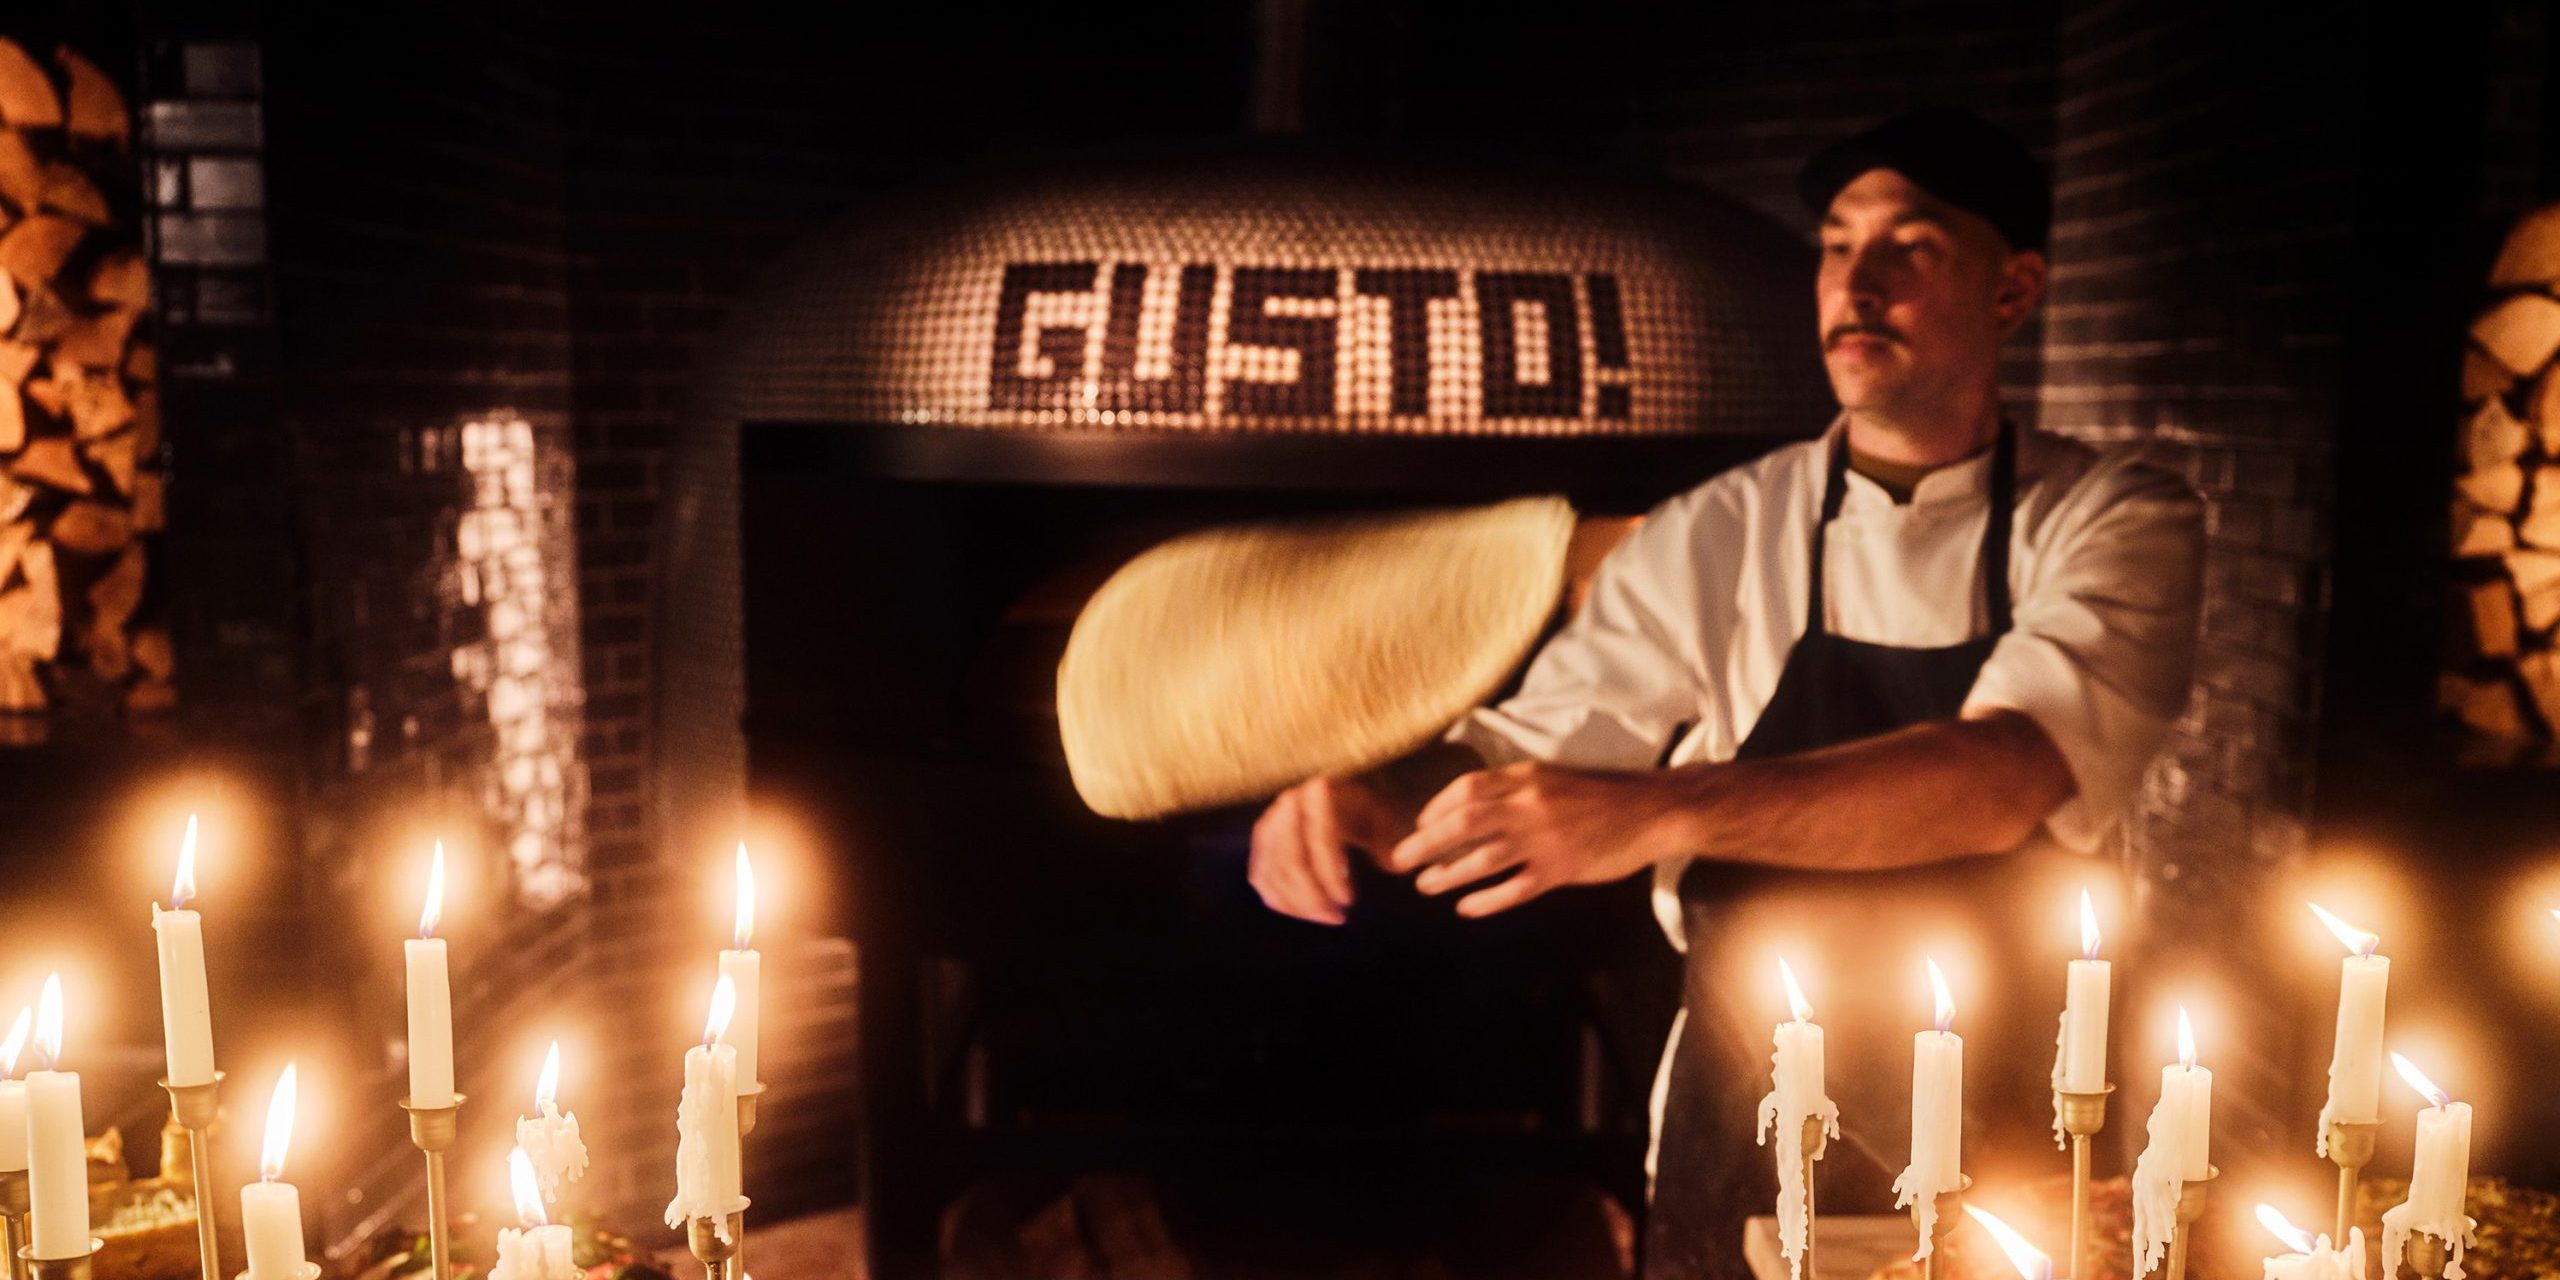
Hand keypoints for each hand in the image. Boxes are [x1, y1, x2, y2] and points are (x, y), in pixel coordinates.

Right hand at [1247, 773, 1412, 924]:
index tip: (1348, 901)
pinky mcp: (1260, 843)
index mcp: (1319, 792)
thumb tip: (1392, 865)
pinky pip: (1261, 878)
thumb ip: (1388, 840)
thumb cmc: (1365, 811)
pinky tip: (1306, 913)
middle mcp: (1288, 804)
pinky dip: (1281, 901)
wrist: (1339, 798)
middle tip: (1336, 918)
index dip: (1331, 874)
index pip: (1319, 838)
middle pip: (1289, 859)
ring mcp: (1269, 823)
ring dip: (1298, 904)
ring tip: (1328, 917)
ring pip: (1272, 873)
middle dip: (1311, 896)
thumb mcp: (1382, 818)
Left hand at [1386, 761, 1685, 916]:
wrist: (1653, 811)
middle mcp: (1529, 805)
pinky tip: (1466, 908)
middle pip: (1464, 822)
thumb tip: (1475, 805)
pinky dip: (1487, 900)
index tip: (1419, 825)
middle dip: (1426, 843)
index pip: (1467, 788)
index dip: (1436, 808)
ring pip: (1484, 858)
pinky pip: (1515, 888)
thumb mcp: (1555, 777)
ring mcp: (1545, 839)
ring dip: (1449, 873)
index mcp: (1526, 777)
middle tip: (1400, 860)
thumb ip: (1517, 788)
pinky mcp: (1561, 870)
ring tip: (1425, 886)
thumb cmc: (1604, 794)